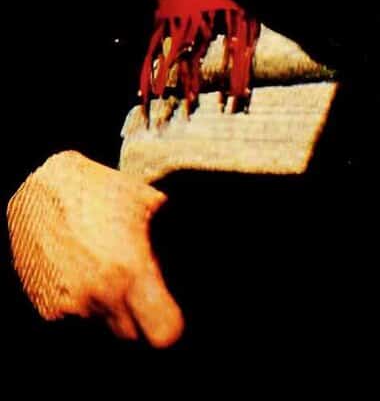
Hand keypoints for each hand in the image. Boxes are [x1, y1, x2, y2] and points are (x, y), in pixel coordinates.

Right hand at [7, 151, 183, 344]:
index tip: (172, 313)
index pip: (164, 333)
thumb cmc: (101, 189)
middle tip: (142, 293)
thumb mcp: (151, 204)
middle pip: (133, 338)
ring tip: (110, 277)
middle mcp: (99, 297)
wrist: (40, 186)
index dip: (172, 325)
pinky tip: (84, 277)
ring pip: (102, 332)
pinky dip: (84, 309)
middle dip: (141, 321)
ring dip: (111, 314)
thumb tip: (194, 257)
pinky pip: (75, 324)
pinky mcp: (45, 311)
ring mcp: (69, 308)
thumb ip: (173, 237)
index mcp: (131, 272)